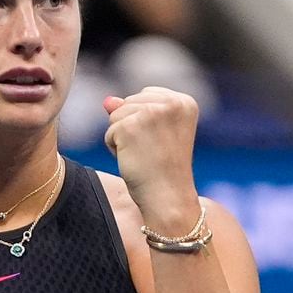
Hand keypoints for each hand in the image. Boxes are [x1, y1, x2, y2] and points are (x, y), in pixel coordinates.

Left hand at [103, 87, 199, 220]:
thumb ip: (133, 110)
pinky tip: (133, 159)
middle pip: (128, 103)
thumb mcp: (154, 132)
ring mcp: (150, 113)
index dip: (145, 121)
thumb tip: (108, 101)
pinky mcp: (130, 126)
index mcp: (184, 102)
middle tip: (152, 150)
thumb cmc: (163, 168)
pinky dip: (115, 148)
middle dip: (132, 127)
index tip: (162, 141)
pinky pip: (109, 132)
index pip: (145, 95)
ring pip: (116, 115)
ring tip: (144, 154)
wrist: (168, 197)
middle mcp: (171, 103)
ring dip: (122, 137)